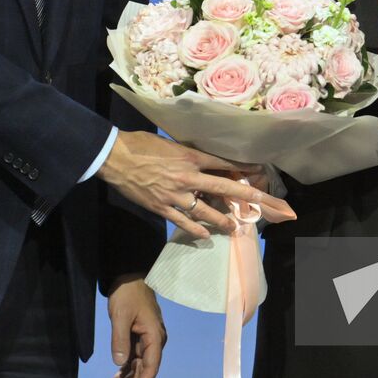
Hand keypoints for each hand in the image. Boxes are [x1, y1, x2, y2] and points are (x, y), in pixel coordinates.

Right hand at [96, 131, 295, 239]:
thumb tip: (199, 158)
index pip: (222, 163)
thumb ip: (186, 152)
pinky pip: (183, 221)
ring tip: (235, 227)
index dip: (242, 168)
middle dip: (245, 195)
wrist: (115, 157)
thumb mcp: (168, 143)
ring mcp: (175, 195)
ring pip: (205, 210)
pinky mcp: (162, 208)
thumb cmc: (140, 144)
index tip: (258, 171)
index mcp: (189, 156)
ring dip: (222, 220)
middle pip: (223, 187)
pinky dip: (196, 229)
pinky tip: (206, 234)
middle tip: (262, 204)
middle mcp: (187, 177)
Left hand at [106, 276, 164, 377]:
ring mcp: (147, 340)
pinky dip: (125, 370)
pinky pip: (134, 359)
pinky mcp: (138, 337)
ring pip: (139, 367)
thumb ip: (120, 340)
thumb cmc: (127, 293)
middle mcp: (154, 341)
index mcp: (155, 336)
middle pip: (145, 371)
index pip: (150, 368)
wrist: (128, 275)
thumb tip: (119, 364)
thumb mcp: (120, 316)